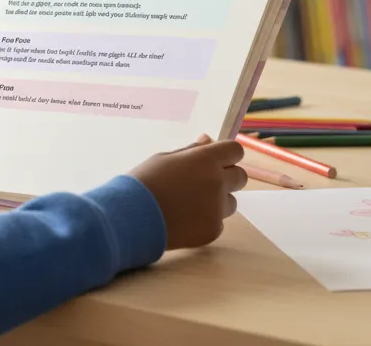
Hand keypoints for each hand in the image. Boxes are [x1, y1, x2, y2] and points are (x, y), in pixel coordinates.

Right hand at [130, 134, 247, 250]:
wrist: (130, 218)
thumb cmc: (143, 183)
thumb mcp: (164, 159)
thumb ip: (191, 151)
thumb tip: (208, 140)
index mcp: (205, 160)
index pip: (235, 151)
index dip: (226, 155)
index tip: (215, 161)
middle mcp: (217, 182)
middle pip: (241, 177)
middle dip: (227, 177)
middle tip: (203, 183)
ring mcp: (217, 208)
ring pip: (231, 202)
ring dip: (218, 201)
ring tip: (190, 205)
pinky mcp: (213, 230)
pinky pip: (219, 222)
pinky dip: (206, 221)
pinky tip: (185, 220)